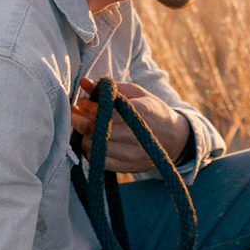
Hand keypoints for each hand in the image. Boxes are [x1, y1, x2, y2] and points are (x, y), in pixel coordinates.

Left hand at [70, 77, 190, 173]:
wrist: (174, 138)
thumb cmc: (152, 110)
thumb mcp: (136, 93)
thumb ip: (110, 87)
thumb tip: (84, 82)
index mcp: (141, 112)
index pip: (106, 111)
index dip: (88, 107)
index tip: (83, 102)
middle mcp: (137, 136)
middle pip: (96, 130)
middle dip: (80, 121)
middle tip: (75, 113)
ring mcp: (133, 154)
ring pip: (95, 147)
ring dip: (84, 136)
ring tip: (85, 126)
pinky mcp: (129, 167)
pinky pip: (100, 162)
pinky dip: (91, 151)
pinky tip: (93, 141)